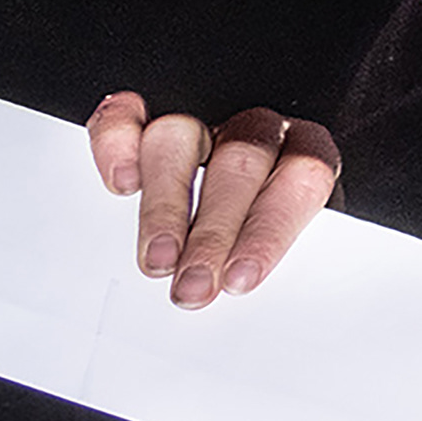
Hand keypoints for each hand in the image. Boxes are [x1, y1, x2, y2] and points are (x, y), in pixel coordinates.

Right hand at [90, 92, 341, 309]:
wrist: (244, 182)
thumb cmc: (264, 223)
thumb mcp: (285, 242)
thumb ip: (273, 255)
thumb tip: (252, 304)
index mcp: (304, 150)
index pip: (303, 176)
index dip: (271, 229)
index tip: (241, 279)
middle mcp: (255, 130)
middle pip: (240, 162)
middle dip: (214, 232)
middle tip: (194, 287)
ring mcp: (202, 119)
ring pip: (180, 140)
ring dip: (164, 206)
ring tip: (157, 261)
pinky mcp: (147, 116)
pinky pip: (128, 116)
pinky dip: (118, 143)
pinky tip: (122, 183)